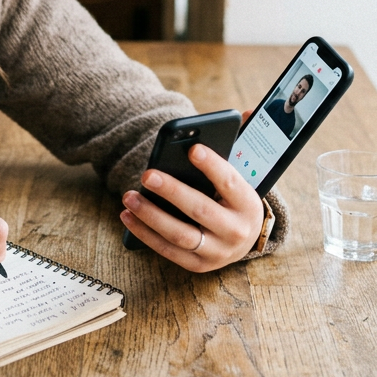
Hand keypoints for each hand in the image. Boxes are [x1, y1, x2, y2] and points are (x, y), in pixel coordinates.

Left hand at [119, 116, 262, 270]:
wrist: (245, 240)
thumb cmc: (234, 199)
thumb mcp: (243, 175)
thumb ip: (242, 145)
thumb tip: (246, 111)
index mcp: (249, 204)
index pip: (231, 182)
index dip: (213, 165)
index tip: (192, 148)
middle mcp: (236, 231)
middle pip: (200, 209)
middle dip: (172, 191)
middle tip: (147, 174)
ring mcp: (218, 252)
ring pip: (180, 234)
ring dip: (151, 215)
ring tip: (129, 196)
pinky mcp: (199, 265)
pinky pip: (168, 251)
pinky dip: (145, 234)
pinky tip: (128, 217)